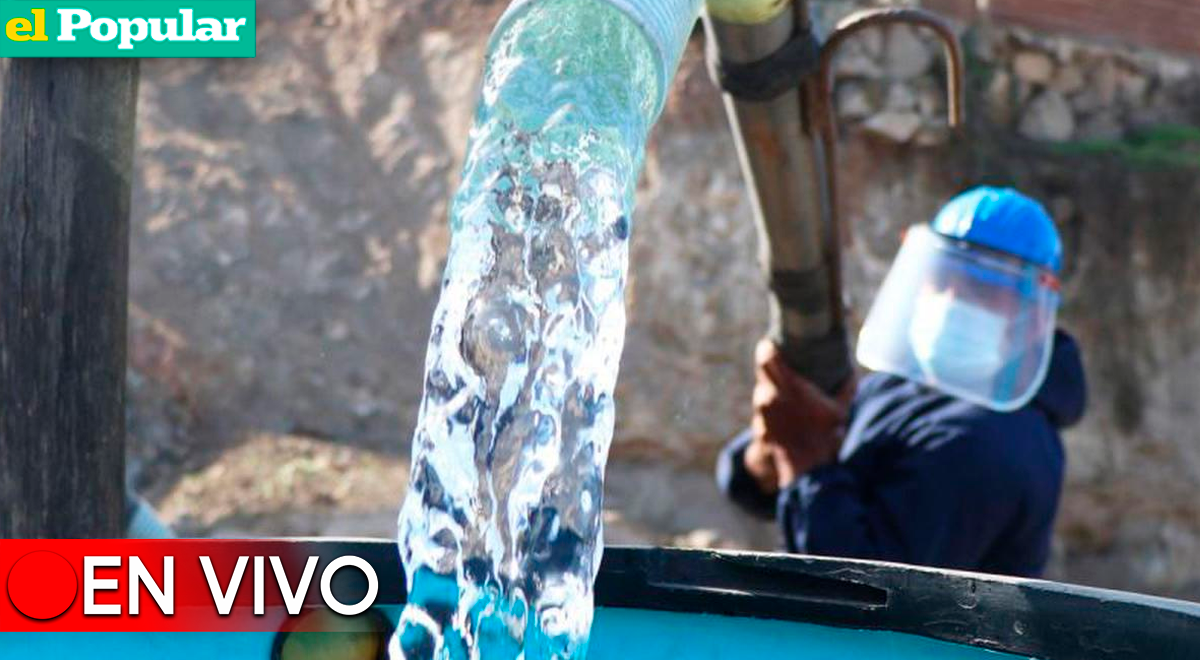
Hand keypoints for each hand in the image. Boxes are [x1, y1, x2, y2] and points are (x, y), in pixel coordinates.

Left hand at [751, 340, 853, 488]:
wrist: (808, 468)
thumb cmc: (826, 436)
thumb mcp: (840, 410)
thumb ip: (847, 388)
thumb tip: (852, 373)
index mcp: (788, 387)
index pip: (765, 357)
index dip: (766, 348)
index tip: (771, 343)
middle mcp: (769, 397)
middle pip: (761, 373)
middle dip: (771, 371)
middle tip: (782, 369)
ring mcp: (762, 414)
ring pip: (760, 393)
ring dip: (770, 392)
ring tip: (785, 397)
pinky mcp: (759, 427)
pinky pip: (761, 413)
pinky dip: (769, 412)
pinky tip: (782, 416)